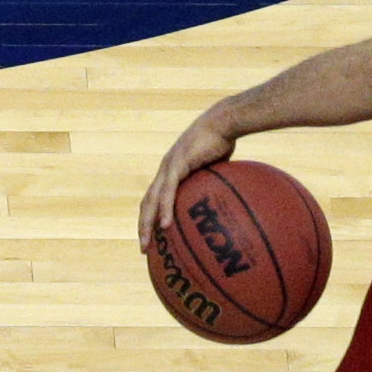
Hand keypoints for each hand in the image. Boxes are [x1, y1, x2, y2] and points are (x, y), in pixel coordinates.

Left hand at [139, 115, 235, 250]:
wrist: (223, 122)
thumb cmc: (223, 142)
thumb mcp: (217, 170)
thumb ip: (215, 186)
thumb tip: (228, 206)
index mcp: (171, 172)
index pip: (155, 199)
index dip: (151, 218)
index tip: (152, 238)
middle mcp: (165, 171)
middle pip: (147, 203)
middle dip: (144, 227)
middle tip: (144, 249)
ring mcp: (168, 167)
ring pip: (152, 200)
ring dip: (148, 223)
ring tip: (147, 243)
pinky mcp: (177, 164)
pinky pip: (168, 192)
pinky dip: (165, 209)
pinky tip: (165, 225)